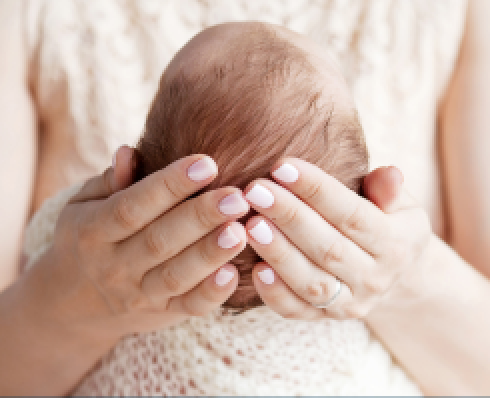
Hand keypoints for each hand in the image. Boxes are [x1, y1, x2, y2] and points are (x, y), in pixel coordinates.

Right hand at [32, 146, 249, 339]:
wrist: (77, 303)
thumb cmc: (90, 237)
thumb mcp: (83, 205)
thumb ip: (109, 181)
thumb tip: (127, 153)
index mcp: (93, 231)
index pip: (132, 206)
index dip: (169, 185)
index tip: (207, 164)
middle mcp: (114, 266)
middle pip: (159, 241)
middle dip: (200, 217)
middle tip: (236, 197)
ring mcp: (139, 294)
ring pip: (177, 275)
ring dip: (210, 254)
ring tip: (240, 231)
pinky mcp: (163, 312)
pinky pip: (189, 307)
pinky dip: (212, 294)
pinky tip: (234, 274)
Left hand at [242, 159, 431, 319]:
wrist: (397, 279)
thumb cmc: (389, 227)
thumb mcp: (402, 206)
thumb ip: (389, 191)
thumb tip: (388, 174)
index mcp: (395, 244)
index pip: (351, 214)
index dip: (316, 190)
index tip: (281, 166)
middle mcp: (374, 278)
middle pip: (327, 248)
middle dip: (288, 217)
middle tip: (255, 191)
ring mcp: (349, 302)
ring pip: (311, 281)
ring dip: (279, 253)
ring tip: (250, 224)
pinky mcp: (325, 316)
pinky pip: (297, 310)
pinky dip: (275, 293)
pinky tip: (254, 269)